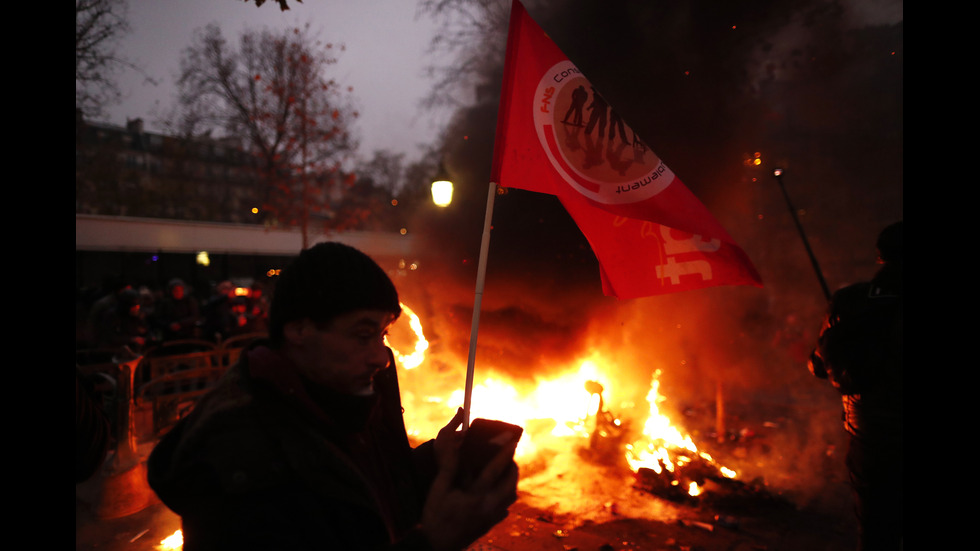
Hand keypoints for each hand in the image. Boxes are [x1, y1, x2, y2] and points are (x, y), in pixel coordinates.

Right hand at [418, 409, 519, 550]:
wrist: (435, 546)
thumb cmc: (435, 517)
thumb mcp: (438, 490)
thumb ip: (449, 468)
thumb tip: (455, 447)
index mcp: (476, 497)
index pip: (494, 471)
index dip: (504, 455)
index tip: (512, 442)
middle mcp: (488, 508)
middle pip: (510, 485)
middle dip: (513, 468)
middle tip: (510, 457)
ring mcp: (491, 518)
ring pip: (510, 498)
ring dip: (511, 483)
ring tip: (506, 472)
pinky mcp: (489, 526)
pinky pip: (504, 509)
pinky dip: (505, 498)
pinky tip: (498, 493)